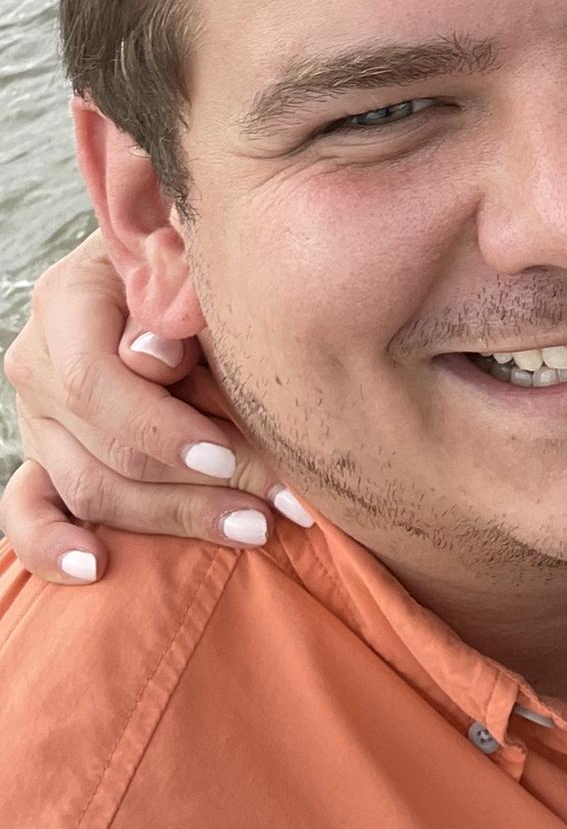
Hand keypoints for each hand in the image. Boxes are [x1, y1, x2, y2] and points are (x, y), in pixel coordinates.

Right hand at [1, 231, 311, 581]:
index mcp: (68, 301)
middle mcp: (39, 362)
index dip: (160, 428)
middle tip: (277, 506)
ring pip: (89, 488)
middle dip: (197, 485)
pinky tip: (96, 567)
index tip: (228, 455)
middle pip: (103, 447)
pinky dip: (53, 546)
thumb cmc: (196, 265)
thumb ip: (177, 297)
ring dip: (174, 516)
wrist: (174, 268)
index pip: (94, 383)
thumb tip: (156, 357)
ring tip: (252, 528)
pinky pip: (28, 510)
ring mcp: (38, 416)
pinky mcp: (45, 457)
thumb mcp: (193, 261)